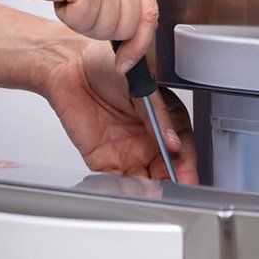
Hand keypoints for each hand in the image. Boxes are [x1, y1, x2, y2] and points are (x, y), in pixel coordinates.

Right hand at [0, 0, 157, 69]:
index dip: (137, 44)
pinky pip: (84, 22)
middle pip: (128, 27)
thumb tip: (136, 38)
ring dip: (80, 22)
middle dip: (98, 28)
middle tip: (77, 5)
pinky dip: (66, 17)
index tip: (125, 62)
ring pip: (107, 29)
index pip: (149, 12)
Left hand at [38, 39, 197, 183]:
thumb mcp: (141, 87)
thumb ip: (158, 115)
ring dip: (146, 190)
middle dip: (168, 184)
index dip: (186, 168)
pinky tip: (126, 188)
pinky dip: (121, 187)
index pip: (182, 151)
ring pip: (143, 180)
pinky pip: (115, 180)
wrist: (71, 67)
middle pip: (165, 171)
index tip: (187, 180)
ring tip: (147, 191)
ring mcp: (127, 152)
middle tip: (168, 191)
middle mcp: (149, 141)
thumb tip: (172, 142)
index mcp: (165, 122)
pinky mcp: (103, 160)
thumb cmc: (108, 67)